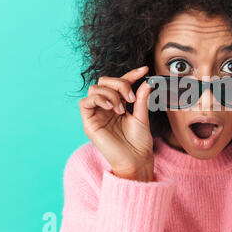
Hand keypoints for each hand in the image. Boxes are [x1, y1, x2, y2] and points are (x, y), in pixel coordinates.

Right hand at [79, 66, 153, 180]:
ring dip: (110, 94)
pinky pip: (84, 103)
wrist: (136, 161)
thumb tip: (146, 81)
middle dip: (120, 83)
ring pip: (95, 89)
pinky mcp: (89, 123)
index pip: (120, 83)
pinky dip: (98, 99)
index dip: (131, 74)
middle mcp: (105, 108)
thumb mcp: (142, 117)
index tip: (145, 71)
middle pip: (104, 82)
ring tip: (122, 108)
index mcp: (118, 104)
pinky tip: (111, 107)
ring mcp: (96, 115)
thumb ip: (141, 99)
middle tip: (131, 98)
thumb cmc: (139, 143)